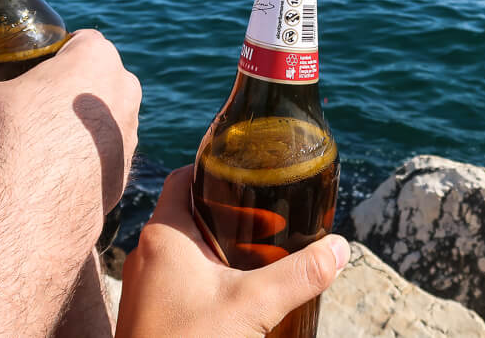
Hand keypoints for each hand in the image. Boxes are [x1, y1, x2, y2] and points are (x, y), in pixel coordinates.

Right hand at [0, 29, 140, 212]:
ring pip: (103, 120)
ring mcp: (131, 128)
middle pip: (94, 80)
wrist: (37, 200)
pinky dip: (84, 162)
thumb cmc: (7, 135)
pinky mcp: (128, 167)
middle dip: (68, 92)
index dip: (54, 54)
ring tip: (43, 147)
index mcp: (95, 56)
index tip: (34, 72)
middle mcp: (124, 87)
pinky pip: (104, 157)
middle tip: (34, 110)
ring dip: (79, 129)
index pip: (78, 42)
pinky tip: (54, 176)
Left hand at [115, 166, 349, 337]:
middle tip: (271, 218)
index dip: (216, 169)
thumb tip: (338, 248)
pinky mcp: (151, 314)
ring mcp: (146, 287)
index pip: (185, 177)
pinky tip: (238, 294)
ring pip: (187, 249)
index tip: (251, 174)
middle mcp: (148, 254)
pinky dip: (210, 276)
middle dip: (232, 214)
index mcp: (164, 235)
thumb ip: (298, 274)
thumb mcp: (252, 306)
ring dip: (222, 247)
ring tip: (263, 254)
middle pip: (191, 213)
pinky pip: (181, 279)